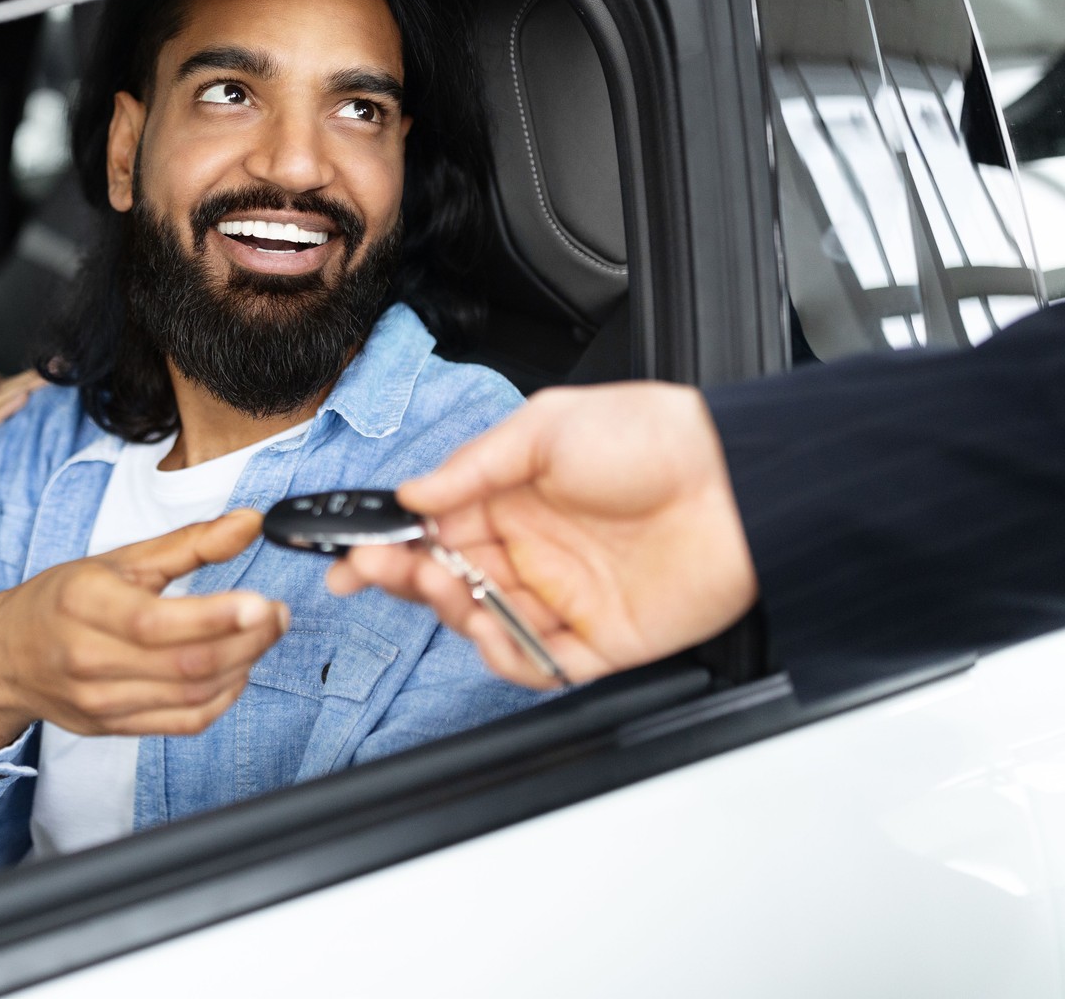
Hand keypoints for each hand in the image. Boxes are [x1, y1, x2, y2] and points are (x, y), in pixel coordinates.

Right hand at [0, 370, 46, 514]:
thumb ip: (6, 454)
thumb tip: (39, 447)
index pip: (7, 397)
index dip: (30, 382)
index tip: (60, 371)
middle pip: (4, 394)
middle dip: (32, 378)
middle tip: (61, 364)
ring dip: (23, 386)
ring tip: (47, 376)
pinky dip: (3, 410)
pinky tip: (22, 399)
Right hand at [0, 510, 284, 751]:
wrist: (5, 656)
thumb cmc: (61, 600)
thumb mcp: (118, 559)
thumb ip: (189, 542)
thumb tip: (249, 523)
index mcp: (86, 604)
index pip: (158, 622)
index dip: (218, 617)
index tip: (263, 603)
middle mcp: (89, 658)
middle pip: (185, 664)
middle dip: (246, 641)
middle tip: (277, 615)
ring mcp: (100, 700)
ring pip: (191, 695)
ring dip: (241, 667)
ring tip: (262, 637)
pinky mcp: (113, 728)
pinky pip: (183, 722)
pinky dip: (221, 699)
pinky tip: (236, 671)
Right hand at [326, 383, 756, 687]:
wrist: (736, 480)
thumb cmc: (653, 438)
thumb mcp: (546, 426)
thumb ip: (472, 466)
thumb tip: (413, 494)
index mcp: (512, 498)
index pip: (434, 529)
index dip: (389, 545)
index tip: (352, 556)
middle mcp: (533, 550)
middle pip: (449, 579)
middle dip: (406, 578)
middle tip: (383, 569)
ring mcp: (564, 597)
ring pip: (483, 624)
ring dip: (452, 612)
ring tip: (447, 589)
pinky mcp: (600, 639)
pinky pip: (540, 664)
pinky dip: (507, 657)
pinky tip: (492, 631)